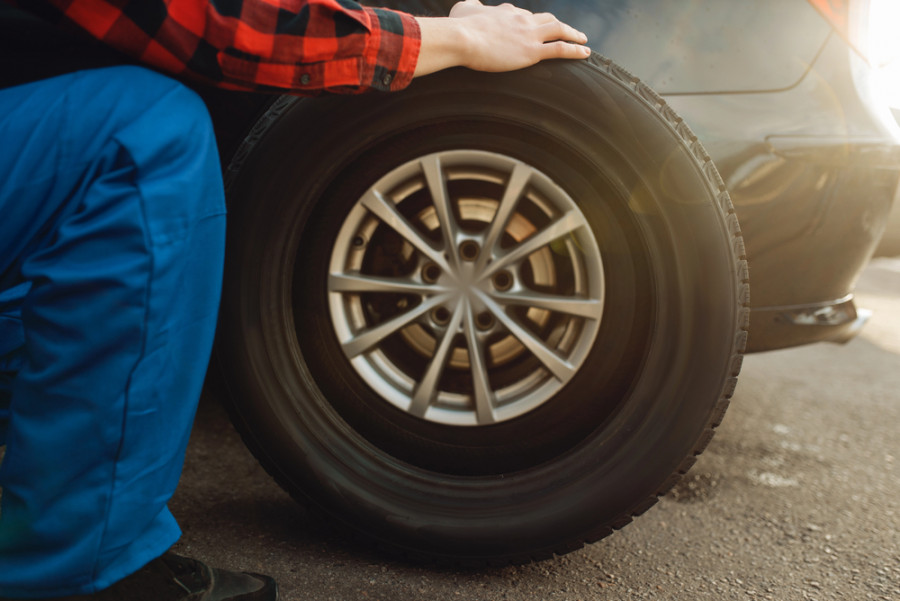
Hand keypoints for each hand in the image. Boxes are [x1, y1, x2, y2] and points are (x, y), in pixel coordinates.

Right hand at [414, 1, 589, 76]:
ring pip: (559, 30)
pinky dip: (575, 50)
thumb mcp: (463, 8)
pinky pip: (561, 49)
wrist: (463, 38)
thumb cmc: (460, 25)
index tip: (531, 29)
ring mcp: (529, 34)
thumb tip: (470, 2)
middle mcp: (522, 19)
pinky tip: (585, 53)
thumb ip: (470, 5)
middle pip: (547, 19)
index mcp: (508, 12)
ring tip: (582, 40)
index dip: (529, 22)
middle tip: (568, 30)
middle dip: (558, 25)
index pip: (523, 15)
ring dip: (573, 34)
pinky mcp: (532, 51)